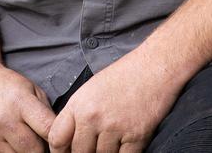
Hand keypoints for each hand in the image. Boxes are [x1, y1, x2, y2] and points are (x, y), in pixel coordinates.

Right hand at [0, 62, 54, 152]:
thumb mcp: (29, 87)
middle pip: (34, 151)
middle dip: (41, 150)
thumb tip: (58, 136)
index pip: (47, 129)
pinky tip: (6, 143)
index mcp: (20, 101)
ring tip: (23, 142)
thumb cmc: (3, 85)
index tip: (59, 143)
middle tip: (40, 143)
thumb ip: (45, 111)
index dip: (57, 139)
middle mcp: (3, 120)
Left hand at [48, 50, 179, 152]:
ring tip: (114, 140)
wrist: (155, 67)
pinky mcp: (136, 137)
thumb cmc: (124, 75)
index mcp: (79, 103)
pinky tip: (126, 144)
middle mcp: (93, 117)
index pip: (56, 139)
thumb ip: (78, 114)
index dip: (60, 152)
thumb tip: (71, 142)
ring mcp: (114, 128)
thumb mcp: (92, 89)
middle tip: (94, 146)